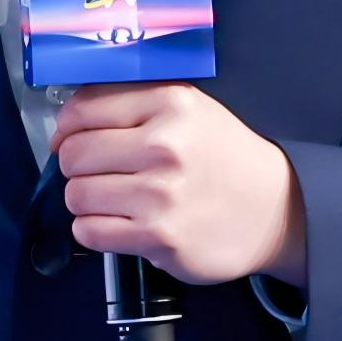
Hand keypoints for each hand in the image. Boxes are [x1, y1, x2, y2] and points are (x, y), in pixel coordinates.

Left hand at [53, 83, 306, 286]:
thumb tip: (69, 120)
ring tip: (111, 200)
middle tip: (95, 173)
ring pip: (76, 195)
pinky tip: (117, 223)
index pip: (84, 109)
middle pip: (74, 154)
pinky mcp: (158, 237)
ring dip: (85, 200)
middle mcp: (163, 146)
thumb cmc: (226, 159)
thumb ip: (137, 103)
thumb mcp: (192, 109)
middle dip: (75, 166)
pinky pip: (90, 232)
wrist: (275, 210)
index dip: (66, 128)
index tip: (69, 139)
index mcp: (170, 103)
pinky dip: (93, 230)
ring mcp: (160, 194)